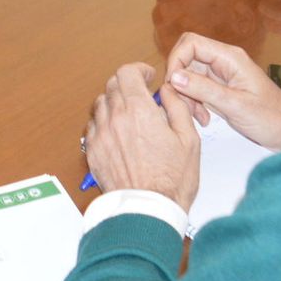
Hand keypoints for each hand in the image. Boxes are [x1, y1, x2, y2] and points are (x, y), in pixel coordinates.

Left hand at [83, 62, 200, 209]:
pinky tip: (118, 133)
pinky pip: (93, 126)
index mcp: (138, 110)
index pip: (127, 73)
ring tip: (129, 115)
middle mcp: (115, 118)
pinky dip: (104, 123)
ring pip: (100, 104)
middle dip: (127, 85)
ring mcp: (100, 134)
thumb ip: (177, 107)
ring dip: (114, 103)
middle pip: (112, 85)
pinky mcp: (92, 151)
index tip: (147, 76)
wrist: (148, 210)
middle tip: (140, 95)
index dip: (138, 70)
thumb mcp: (188, 140)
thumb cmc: (171, 180)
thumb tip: (168, 91)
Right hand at [164, 32, 280, 150]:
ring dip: (186, 95)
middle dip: (178, 79)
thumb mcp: (236, 105)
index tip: (173, 84)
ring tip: (196, 116)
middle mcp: (224, 62)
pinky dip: (194, 102)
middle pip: (187, 58)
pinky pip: (197, 89)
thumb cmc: (272, 118)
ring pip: (189, 75)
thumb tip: (175, 77)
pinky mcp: (220, 89)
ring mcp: (221, 76)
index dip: (176, 60)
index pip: (191, 43)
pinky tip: (203, 118)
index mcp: (230, 58)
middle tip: (181, 102)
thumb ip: (204, 90)